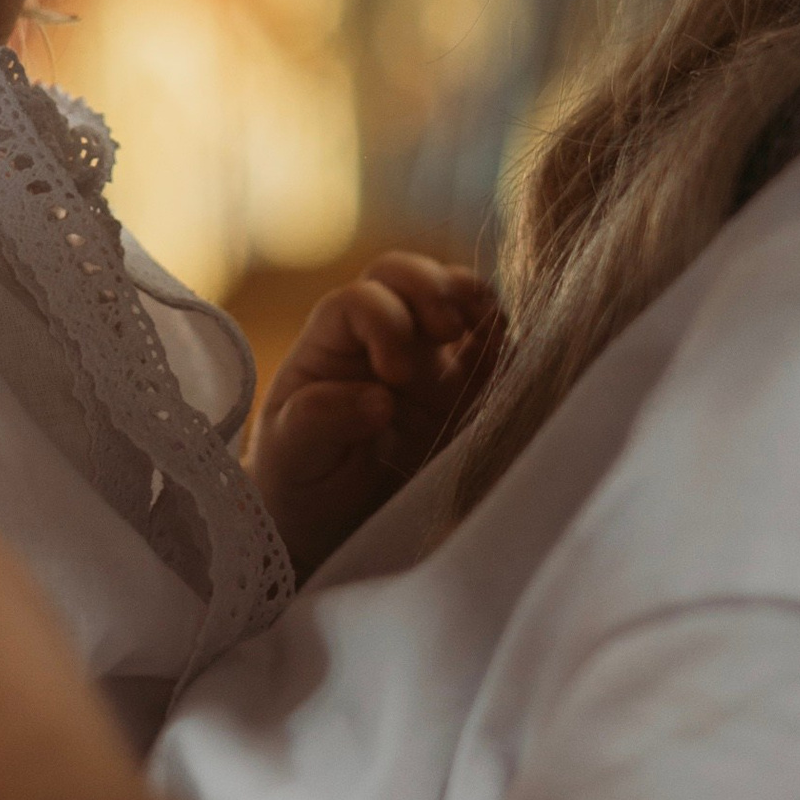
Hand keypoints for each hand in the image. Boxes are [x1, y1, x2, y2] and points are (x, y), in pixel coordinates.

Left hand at [248, 254, 501, 571]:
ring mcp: (428, 357)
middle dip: (431, 289)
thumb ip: (319, 419)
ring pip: (456, 295)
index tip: (393, 378)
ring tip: (489, 339)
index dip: (383, 321)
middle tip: (447, 332)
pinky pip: (494, 343)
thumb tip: (380, 400)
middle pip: (405, 275)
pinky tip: (508, 365)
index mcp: (332, 343)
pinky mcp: (467, 386)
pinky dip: (508, 341)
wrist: (333, 524)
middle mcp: (381, 337)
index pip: (360, 300)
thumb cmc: (301, 478)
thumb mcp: (291, 454)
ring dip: (476, 304)